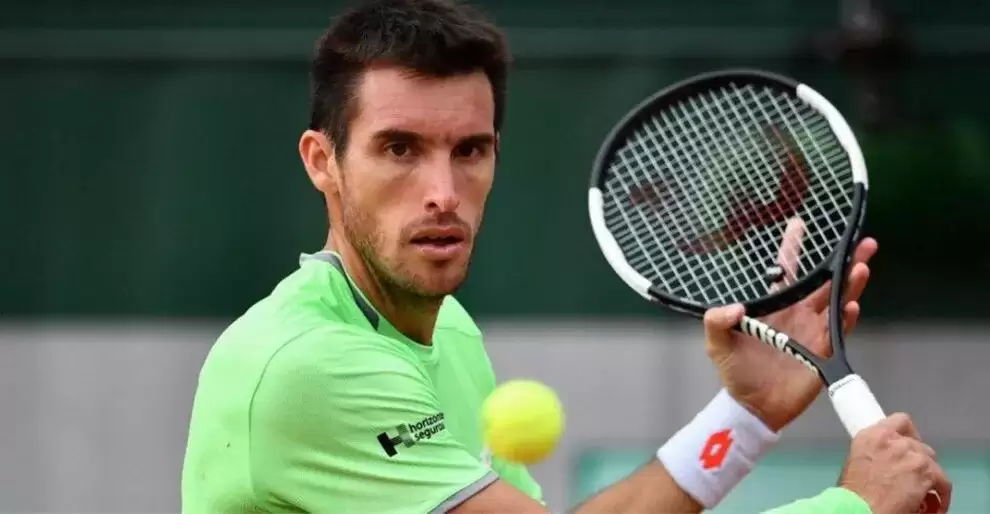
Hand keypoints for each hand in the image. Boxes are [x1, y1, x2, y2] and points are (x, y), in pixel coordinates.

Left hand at [703, 218, 878, 430]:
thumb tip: (733, 307)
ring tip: (861, 266)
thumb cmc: (735, 372)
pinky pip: (840, 330)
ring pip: (838, 301)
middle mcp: (797, 313)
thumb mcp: (717, 344)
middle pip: (824, 281)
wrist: (753, 406)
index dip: (792, 247)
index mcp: (773, 306)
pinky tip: (851, 306)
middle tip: (862, 243)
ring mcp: (814, 331)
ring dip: (851, 284)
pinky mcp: (824, 352)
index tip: (799, 223)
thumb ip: (717, 322)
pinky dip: (847, 318)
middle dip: (843, 261)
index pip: (785, 270)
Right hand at [839, 413, 951, 513]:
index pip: (901, 421)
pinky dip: (941, 494)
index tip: (908, 444)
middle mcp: (895, 441)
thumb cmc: (854, 492)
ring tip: (922, 492)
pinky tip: (933, 505)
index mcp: (873, 435)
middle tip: (912, 475)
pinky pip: (944, 482)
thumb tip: (887, 458)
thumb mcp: (856, 460)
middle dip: (917, 460)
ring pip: (932, 463)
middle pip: (919, 444)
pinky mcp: (927, 474)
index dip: (908, 433)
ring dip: (928, 476)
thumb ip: (876, 451)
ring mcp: (914, 456)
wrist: (859, 508)